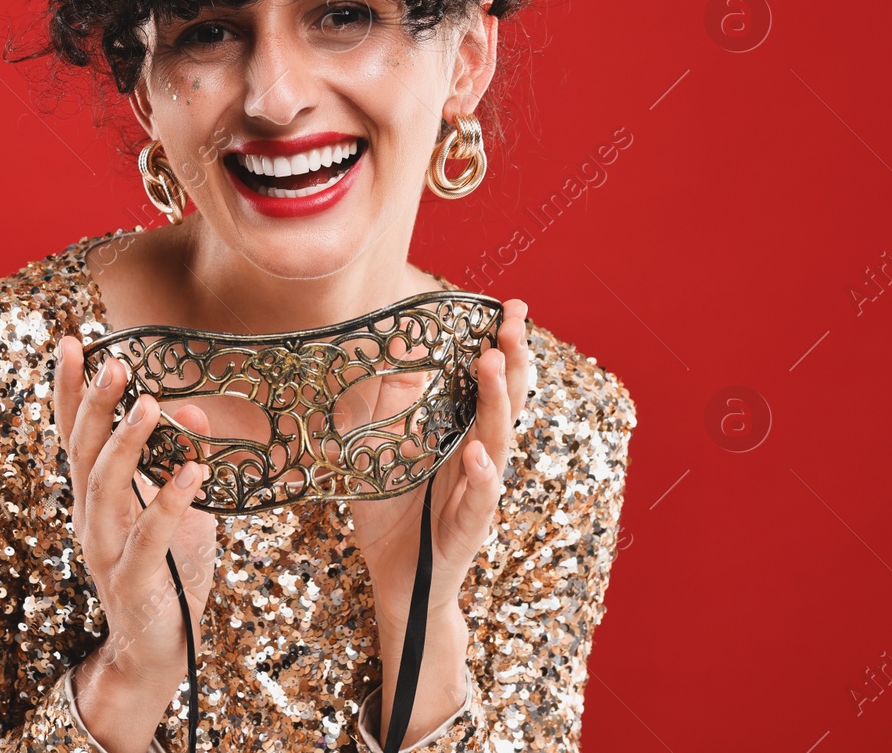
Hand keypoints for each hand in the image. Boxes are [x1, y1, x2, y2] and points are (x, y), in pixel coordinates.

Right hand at [51, 336, 220, 690]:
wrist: (158, 651)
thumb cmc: (168, 572)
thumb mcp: (181, 507)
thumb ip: (180, 459)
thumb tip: (194, 410)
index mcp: (96, 495)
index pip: (75, 433)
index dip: (69, 389)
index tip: (72, 342)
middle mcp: (91, 517)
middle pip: (83, 452)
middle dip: (95, 405)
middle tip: (114, 363)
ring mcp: (108, 550)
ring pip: (107, 488)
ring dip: (128, 444)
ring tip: (152, 404)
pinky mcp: (135, 581)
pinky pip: (151, 536)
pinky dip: (170, 501)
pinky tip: (194, 471)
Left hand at [342, 300, 530, 741]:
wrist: (397, 585)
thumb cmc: (393, 517)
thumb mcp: (378, 451)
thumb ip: (386, 406)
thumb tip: (396, 355)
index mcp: (462, 439)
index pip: (489, 386)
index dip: (502, 348)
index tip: (510, 307)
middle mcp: (478, 462)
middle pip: (503, 405)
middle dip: (511, 361)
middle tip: (512, 321)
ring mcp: (477, 497)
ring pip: (497, 444)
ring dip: (496, 404)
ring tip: (493, 364)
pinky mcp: (466, 533)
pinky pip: (478, 503)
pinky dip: (481, 478)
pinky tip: (478, 455)